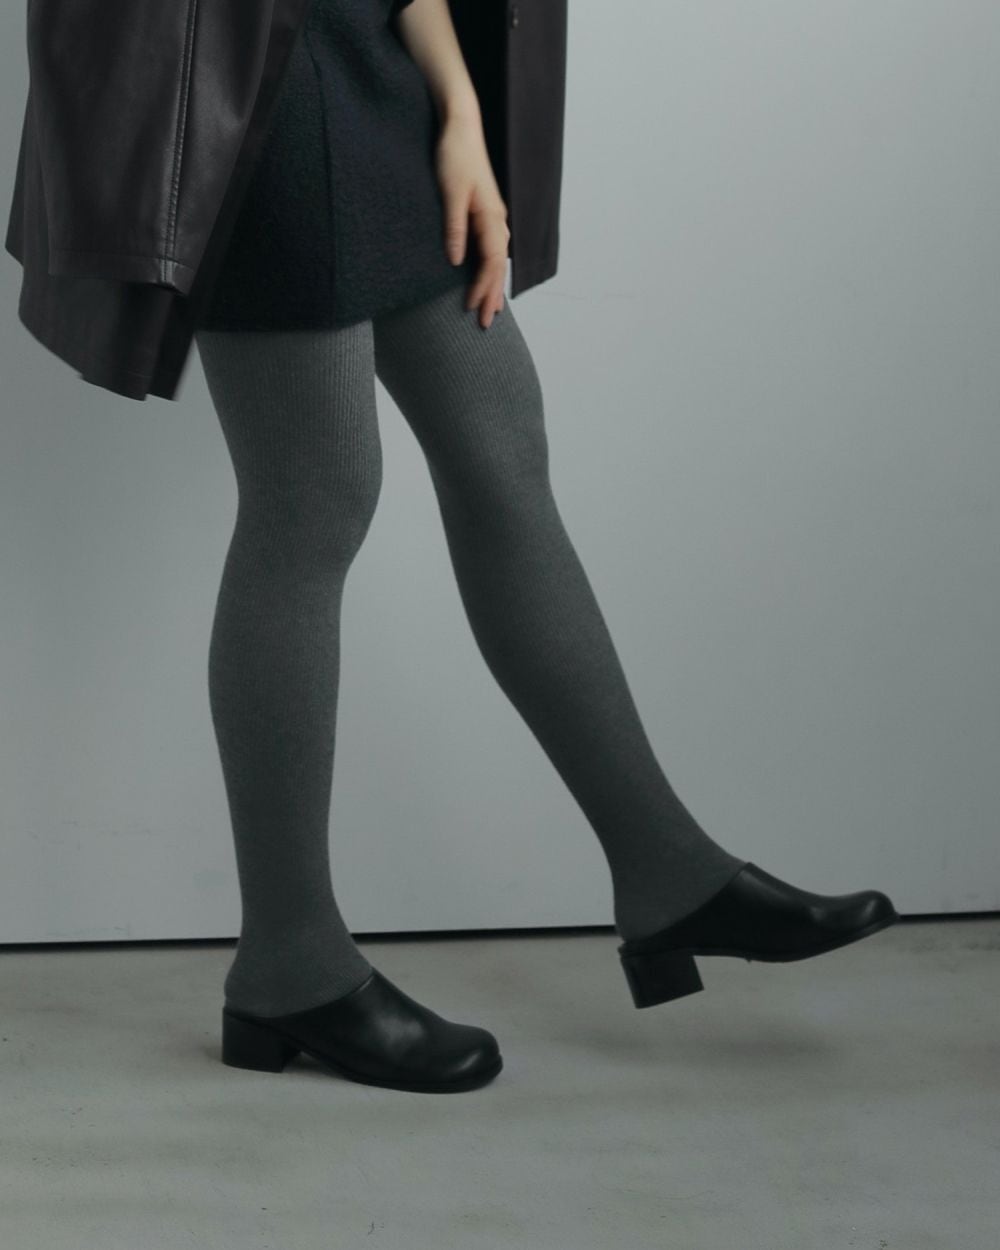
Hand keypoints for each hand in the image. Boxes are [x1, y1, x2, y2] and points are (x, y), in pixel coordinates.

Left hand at [435, 112, 509, 328]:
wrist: (461, 127)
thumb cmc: (455, 156)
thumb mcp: (450, 192)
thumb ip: (454, 227)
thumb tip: (455, 261)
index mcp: (491, 218)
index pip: (491, 263)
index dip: (482, 287)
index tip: (471, 308)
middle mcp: (497, 220)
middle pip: (498, 266)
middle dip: (492, 295)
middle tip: (486, 323)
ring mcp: (493, 217)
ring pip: (497, 260)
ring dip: (494, 285)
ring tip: (492, 308)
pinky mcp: (485, 212)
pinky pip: (492, 249)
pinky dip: (491, 269)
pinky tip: (487, 278)